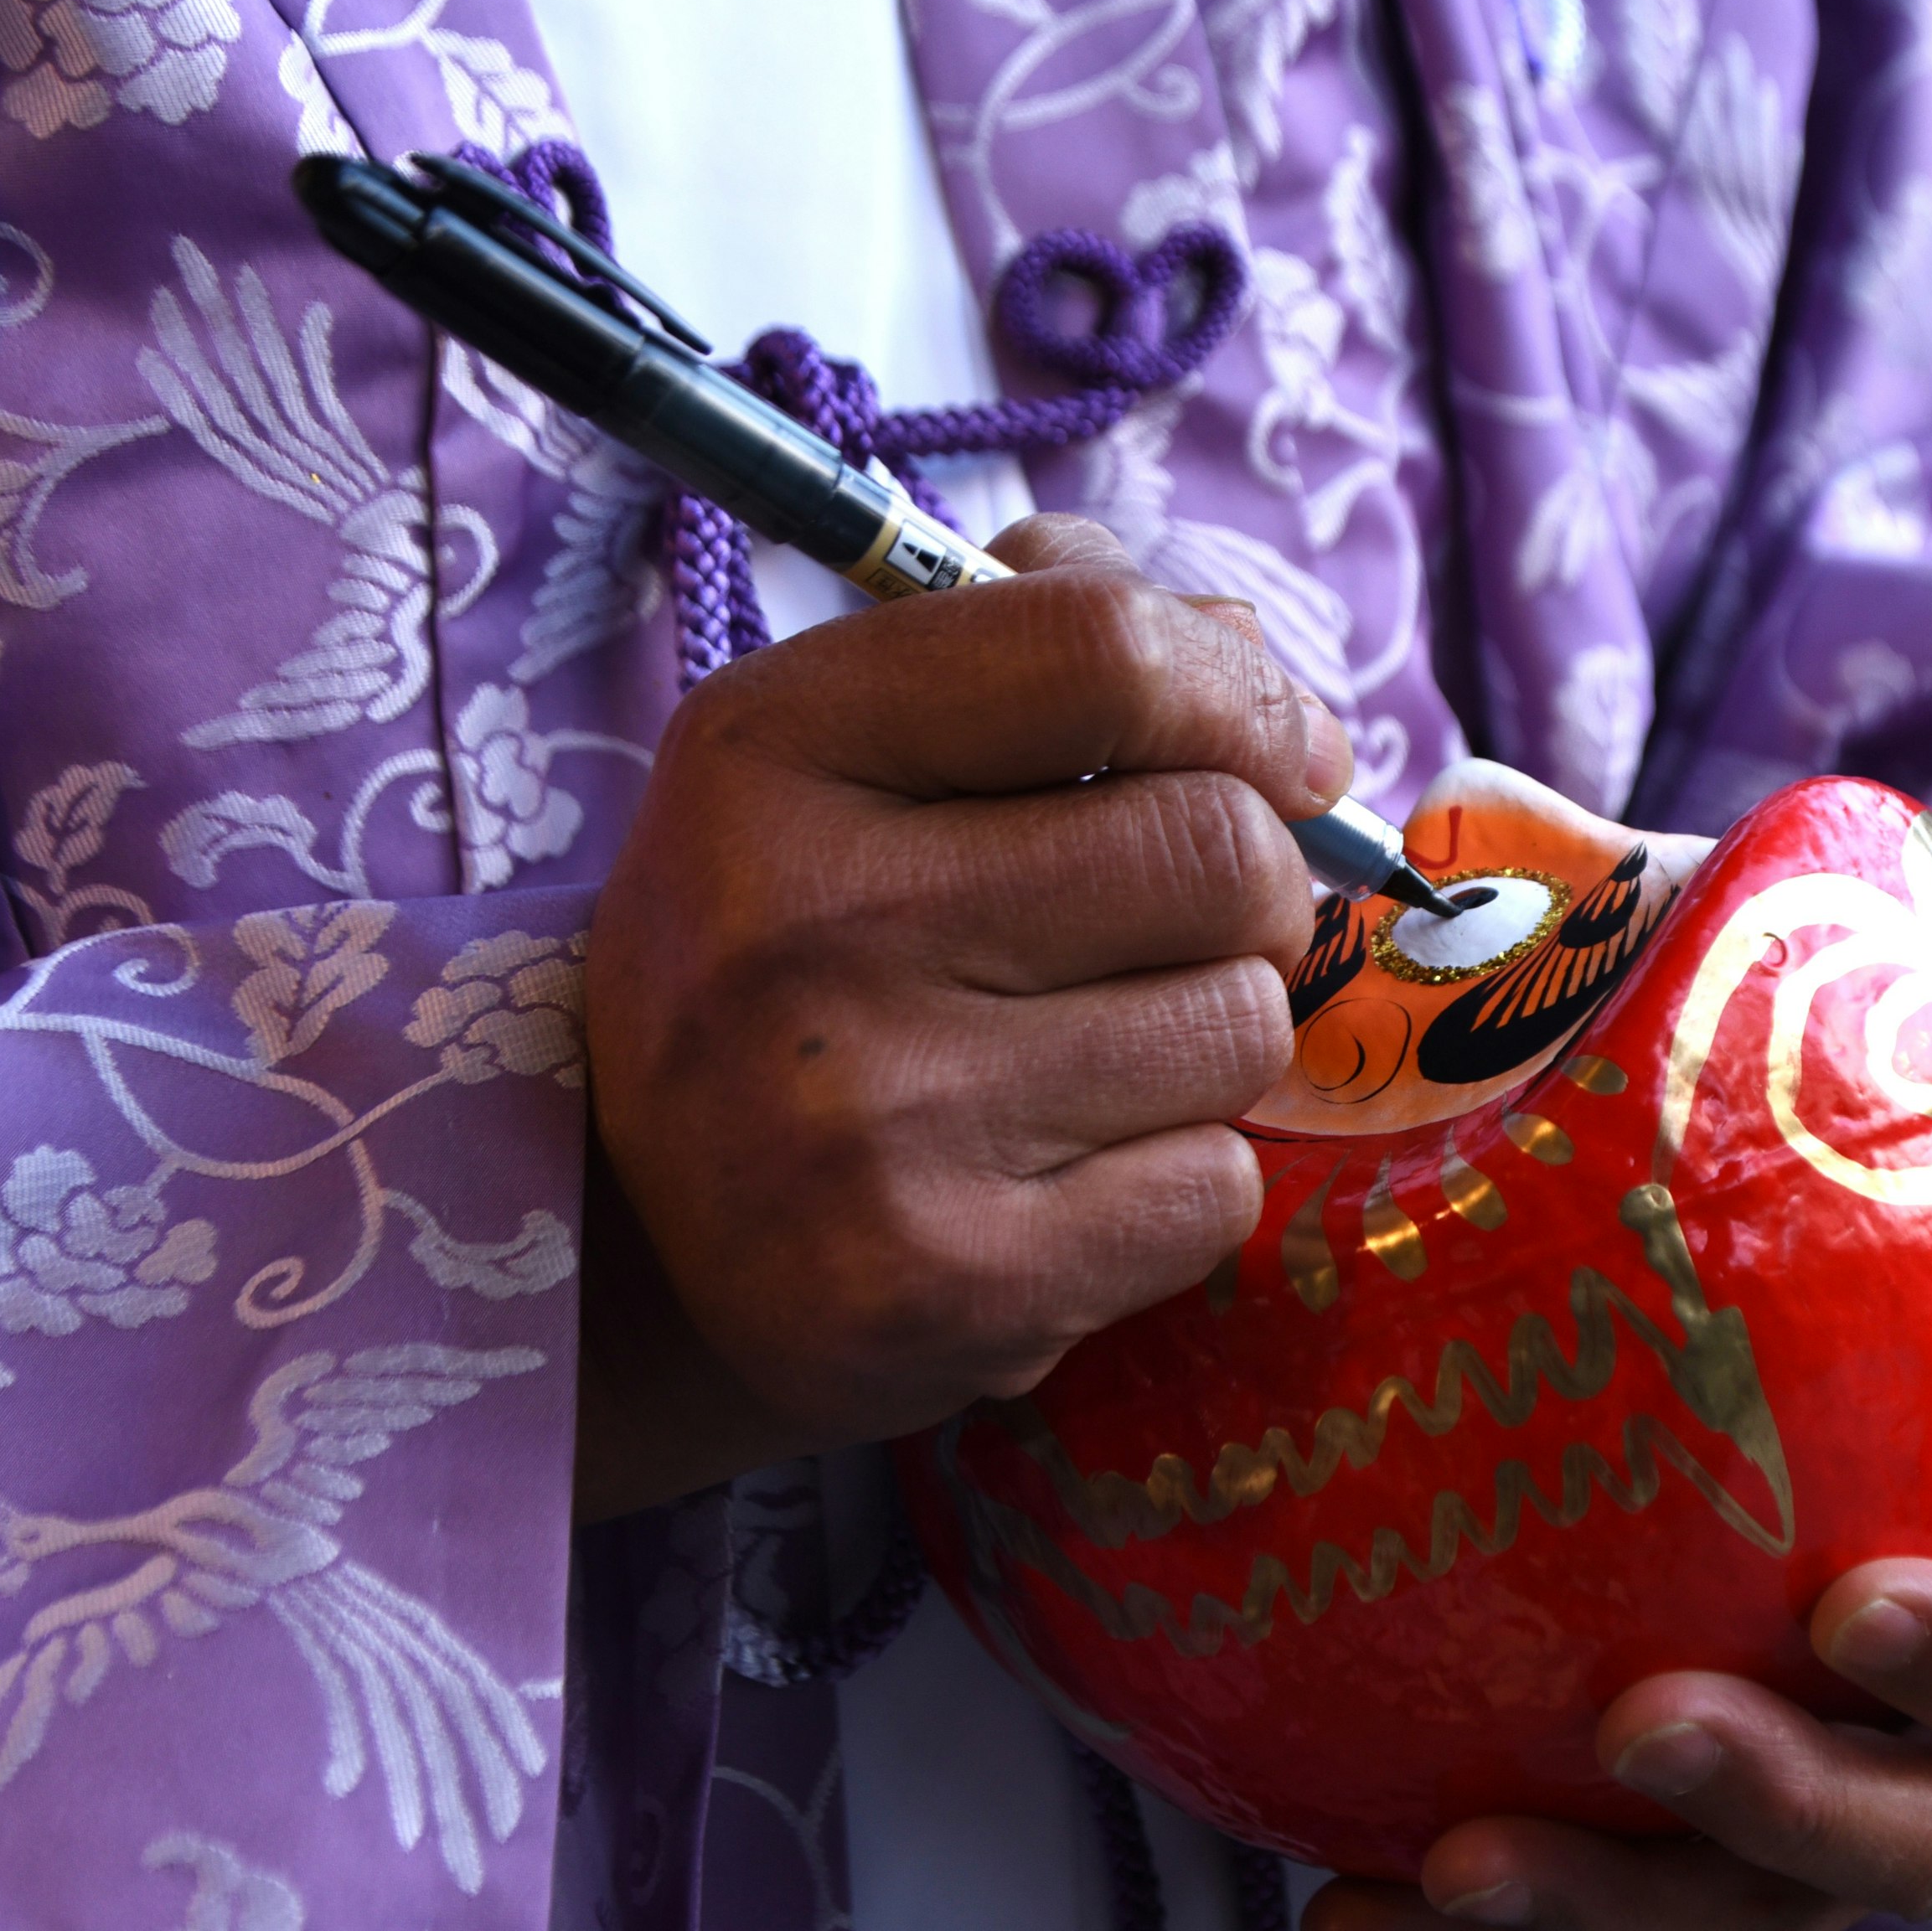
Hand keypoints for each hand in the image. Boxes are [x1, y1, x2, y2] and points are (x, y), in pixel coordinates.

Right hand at [573, 517, 1351, 1521]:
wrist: (642, 1249)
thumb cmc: (794, 953)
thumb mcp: (844, 755)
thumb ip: (1035, 648)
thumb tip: (1252, 645)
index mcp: (770, 751)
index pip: (1101, 651)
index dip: (1244, 693)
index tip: (1288, 753)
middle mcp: (807, 930)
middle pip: (1218, 848)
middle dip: (1249, 887)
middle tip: (1180, 927)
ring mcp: (878, 1124)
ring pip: (1240, 1025)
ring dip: (1211, 1035)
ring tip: (1088, 1057)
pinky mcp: (956, 1285)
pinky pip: (1218, 1188)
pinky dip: (1180, 1181)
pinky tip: (1064, 1178)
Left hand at [1299, 934, 1931, 1930]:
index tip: (1859, 1607)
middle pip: (1908, 1841)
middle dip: (1776, 1806)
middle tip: (1637, 1726)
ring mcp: (1844, 1832)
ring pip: (1742, 1915)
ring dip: (1600, 1904)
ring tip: (1450, 1861)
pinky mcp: (1719, 1858)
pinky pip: (1614, 1912)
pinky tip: (1343, 1913)